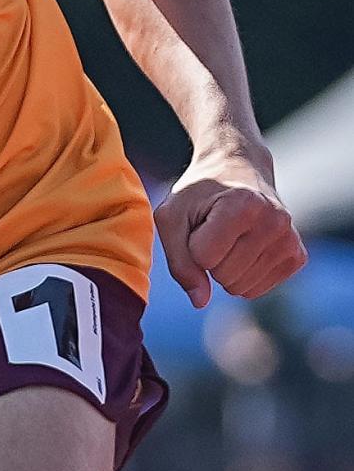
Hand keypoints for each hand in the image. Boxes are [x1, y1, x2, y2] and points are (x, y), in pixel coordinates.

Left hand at [154, 146, 306, 307]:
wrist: (238, 168)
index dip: (191, 244)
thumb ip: (178, 260)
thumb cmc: (199, 194)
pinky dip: (243, 275)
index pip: (203, 257)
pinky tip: (245, 246)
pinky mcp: (297, 256)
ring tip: (230, 236)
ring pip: (240, 288)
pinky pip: (257, 290)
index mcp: (242, 205)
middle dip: (209, 259)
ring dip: (225, 269)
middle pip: (223, 276)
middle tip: (214, 228)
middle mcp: (274, 221)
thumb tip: (199, 302)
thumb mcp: (172, 216)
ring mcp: (290, 240)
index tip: (199, 220)